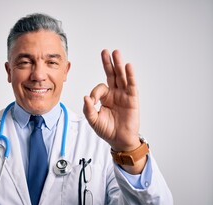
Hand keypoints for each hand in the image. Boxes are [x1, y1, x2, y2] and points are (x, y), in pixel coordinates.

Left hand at [83, 49, 144, 172]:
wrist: (119, 140)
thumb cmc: (107, 130)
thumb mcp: (93, 120)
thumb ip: (88, 109)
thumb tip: (85, 97)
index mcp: (105, 97)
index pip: (99, 88)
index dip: (95, 93)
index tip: (93, 102)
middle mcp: (115, 93)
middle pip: (111, 75)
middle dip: (108, 63)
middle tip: (105, 51)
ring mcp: (124, 95)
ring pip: (121, 77)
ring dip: (118, 65)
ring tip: (116, 53)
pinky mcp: (132, 99)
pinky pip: (131, 85)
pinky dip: (130, 76)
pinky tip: (128, 66)